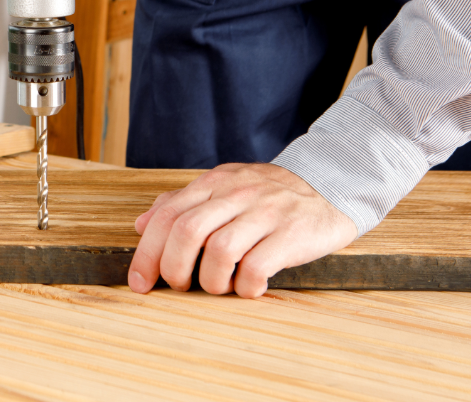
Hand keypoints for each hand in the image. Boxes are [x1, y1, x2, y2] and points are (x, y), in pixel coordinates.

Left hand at [127, 163, 358, 297]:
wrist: (331, 184)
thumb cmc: (269, 194)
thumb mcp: (223, 187)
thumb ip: (182, 204)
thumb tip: (141, 225)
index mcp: (213, 184)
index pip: (166, 216)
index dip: (146, 253)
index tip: (139, 283)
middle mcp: (235, 194)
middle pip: (187, 232)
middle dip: (173, 268)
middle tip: (180, 286)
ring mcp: (264, 213)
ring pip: (219, 250)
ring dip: (211, 280)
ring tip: (219, 286)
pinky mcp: (292, 234)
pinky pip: (256, 266)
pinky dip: (245, 286)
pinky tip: (249, 287)